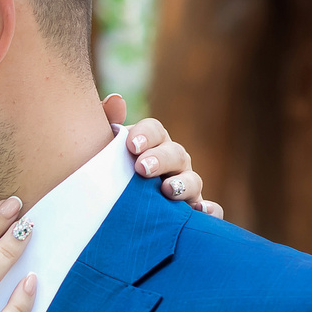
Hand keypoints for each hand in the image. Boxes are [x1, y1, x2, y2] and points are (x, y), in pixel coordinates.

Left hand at [103, 94, 220, 218]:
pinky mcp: (192, 210)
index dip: (145, 135)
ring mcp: (185, 185)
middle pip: (175, 154)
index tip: (131, 146)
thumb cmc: (109, 174)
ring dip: (183, 184)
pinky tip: (200, 211)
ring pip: (193, 180)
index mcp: (152, 144)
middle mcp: (173, 162)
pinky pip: (209, 209)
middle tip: (142, 168)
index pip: (154, 130)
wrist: (114, 209)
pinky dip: (209, 209)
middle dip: (161, 159)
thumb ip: (107, 122)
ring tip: (168, 190)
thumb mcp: (102, 149)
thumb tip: (116, 100)